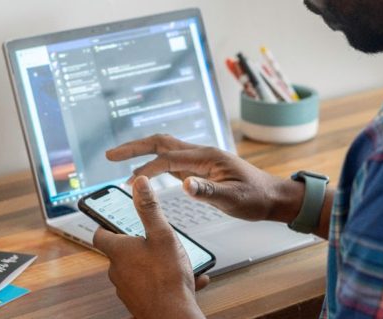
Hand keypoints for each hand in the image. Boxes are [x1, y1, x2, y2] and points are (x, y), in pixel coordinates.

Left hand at [93, 176, 208, 318]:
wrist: (172, 315)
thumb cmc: (167, 278)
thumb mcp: (162, 235)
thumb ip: (149, 209)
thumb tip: (139, 183)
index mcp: (119, 251)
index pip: (100, 234)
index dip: (105, 225)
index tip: (113, 220)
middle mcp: (117, 271)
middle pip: (121, 252)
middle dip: (138, 245)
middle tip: (155, 239)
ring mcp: (127, 288)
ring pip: (138, 270)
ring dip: (155, 263)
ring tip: (178, 261)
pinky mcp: (138, 302)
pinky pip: (151, 286)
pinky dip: (166, 280)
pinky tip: (189, 280)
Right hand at [107, 134, 297, 221]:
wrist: (273, 197)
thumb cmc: (256, 198)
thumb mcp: (234, 199)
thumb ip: (209, 192)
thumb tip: (185, 186)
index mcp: (206, 157)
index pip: (168, 157)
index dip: (145, 166)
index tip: (126, 176)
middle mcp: (200, 154)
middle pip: (161, 143)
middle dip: (134, 147)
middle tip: (110, 155)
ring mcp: (199, 161)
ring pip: (165, 150)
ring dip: (141, 153)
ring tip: (119, 160)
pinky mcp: (200, 170)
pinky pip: (171, 161)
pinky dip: (153, 163)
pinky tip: (144, 172)